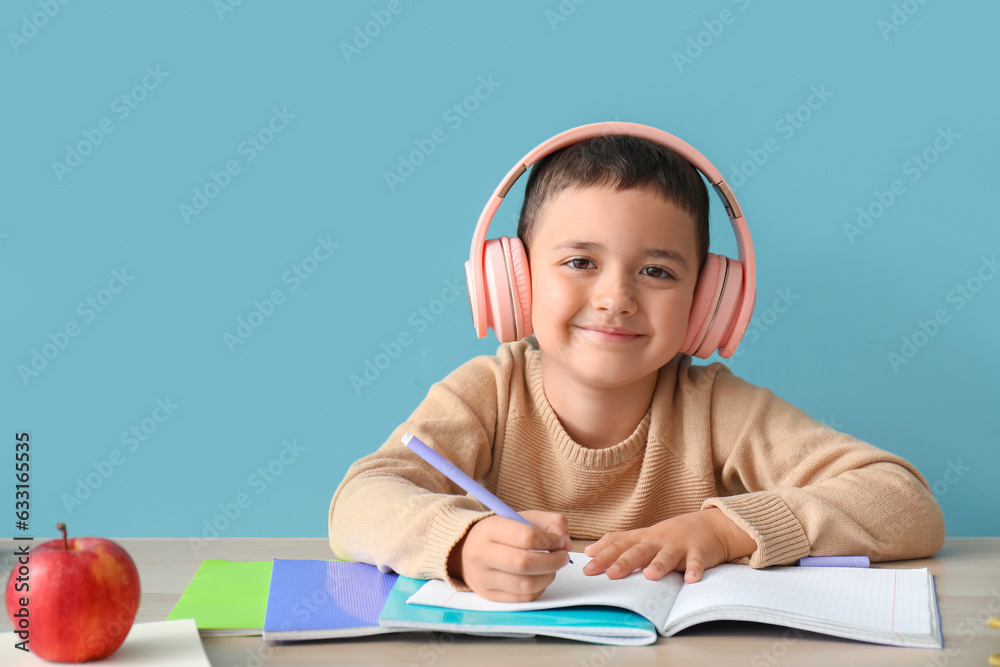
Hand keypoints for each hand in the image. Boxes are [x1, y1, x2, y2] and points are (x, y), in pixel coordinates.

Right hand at [447, 510, 572, 602]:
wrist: (467, 550)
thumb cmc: (502, 533)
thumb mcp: (523, 517)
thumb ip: (550, 522)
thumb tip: (565, 543)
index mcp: (489, 528)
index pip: (527, 537)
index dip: (550, 541)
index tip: (559, 541)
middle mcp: (481, 554)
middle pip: (525, 563)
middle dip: (552, 562)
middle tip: (563, 557)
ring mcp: (483, 578)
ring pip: (526, 585)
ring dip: (548, 576)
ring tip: (552, 567)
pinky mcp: (489, 595)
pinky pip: (523, 598)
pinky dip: (539, 588)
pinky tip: (540, 578)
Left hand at [582, 508, 756, 582]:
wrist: (708, 526)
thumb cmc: (670, 535)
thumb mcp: (643, 536)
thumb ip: (618, 543)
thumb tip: (590, 552)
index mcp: (643, 539)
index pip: (619, 546)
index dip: (603, 557)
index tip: (587, 568)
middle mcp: (658, 541)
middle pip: (639, 551)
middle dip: (624, 562)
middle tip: (611, 574)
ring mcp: (678, 546)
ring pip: (667, 556)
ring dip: (659, 565)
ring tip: (650, 576)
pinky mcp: (699, 552)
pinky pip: (697, 562)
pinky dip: (695, 570)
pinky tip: (692, 580)